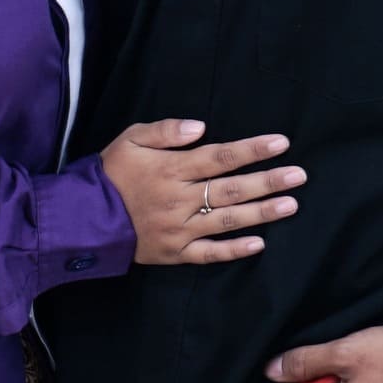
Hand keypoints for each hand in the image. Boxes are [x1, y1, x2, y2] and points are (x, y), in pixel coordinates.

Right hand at [101, 118, 305, 264]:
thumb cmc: (110, 173)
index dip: (252, 150)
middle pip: (232, 189)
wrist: (82, 218)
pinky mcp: (174, 253)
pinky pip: (209, 254)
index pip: (220, 157)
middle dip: (268, 181)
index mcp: (171, 169)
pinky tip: (259, 244)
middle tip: (299, 175)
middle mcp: (179, 199)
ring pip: (226, 221)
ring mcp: (179, 229)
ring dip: (261, 213)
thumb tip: (200, 128)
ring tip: (291, 204)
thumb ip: (165, 131)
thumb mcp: (130, 139)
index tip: (281, 143)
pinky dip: (234, 250)